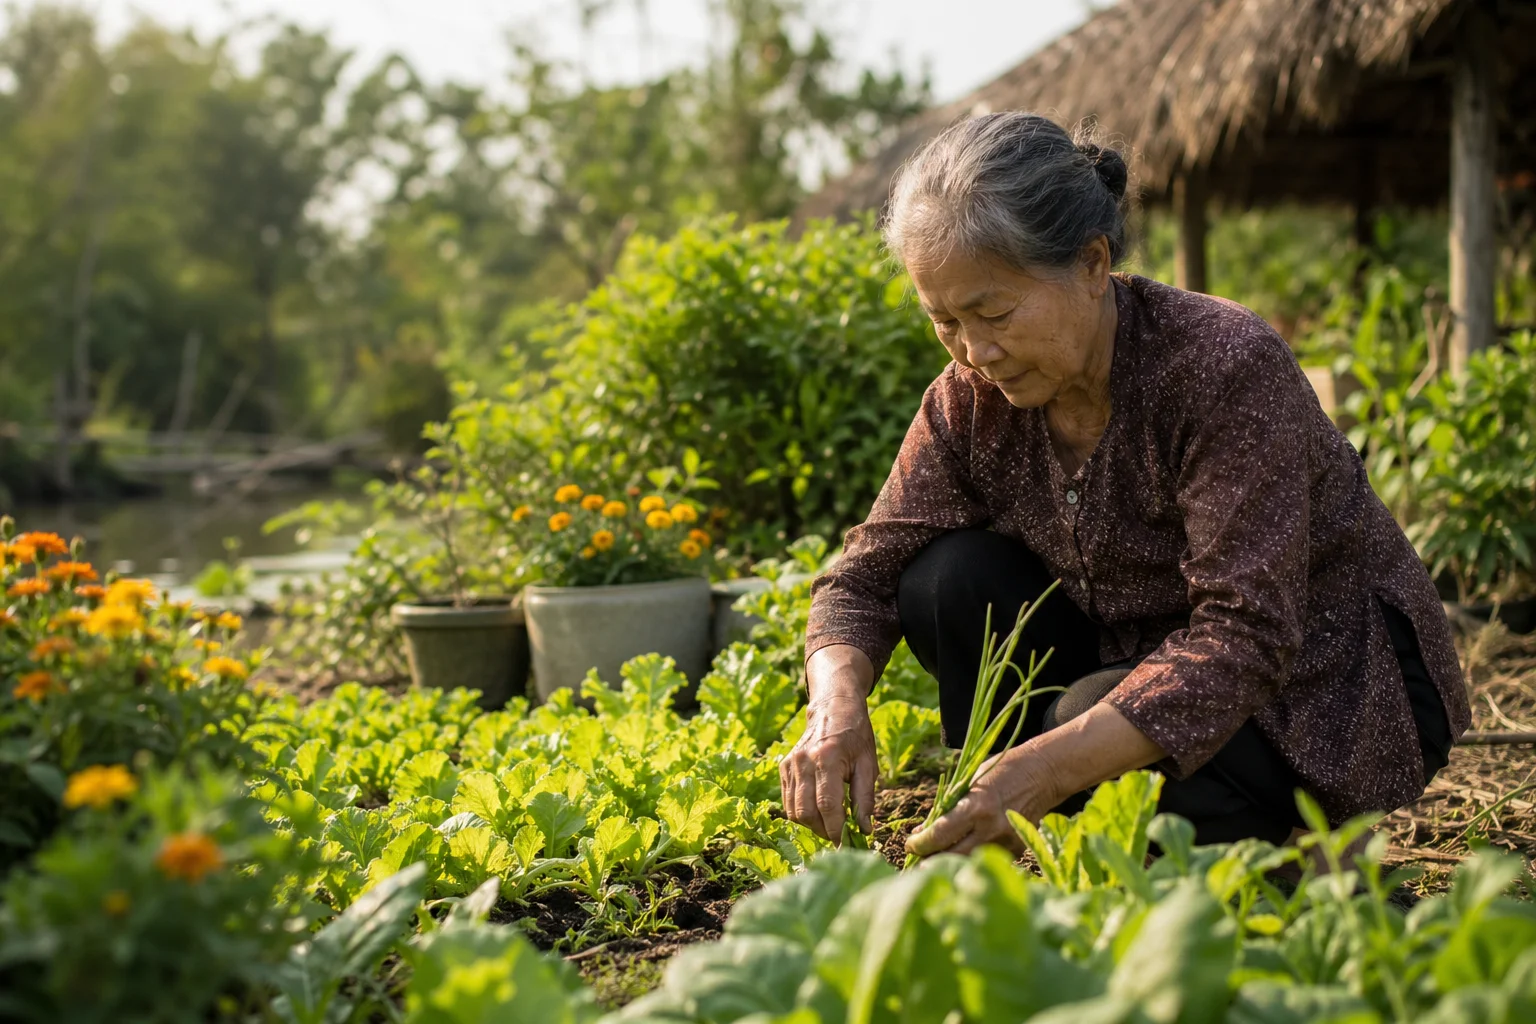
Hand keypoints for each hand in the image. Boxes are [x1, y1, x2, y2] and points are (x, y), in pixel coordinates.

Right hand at [780, 646, 877, 842]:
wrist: (833, 708)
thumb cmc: (855, 736)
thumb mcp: (868, 764)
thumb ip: (865, 797)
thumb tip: (864, 830)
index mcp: (827, 758)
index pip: (827, 805)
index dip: (835, 829)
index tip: (845, 842)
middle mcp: (803, 761)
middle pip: (805, 812)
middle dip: (822, 830)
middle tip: (838, 835)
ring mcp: (790, 764)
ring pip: (793, 810)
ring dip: (811, 824)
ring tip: (828, 823)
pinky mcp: (783, 767)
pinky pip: (787, 801)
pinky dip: (801, 813)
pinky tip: (817, 811)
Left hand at [905, 749, 1056, 857]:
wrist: (1041, 774)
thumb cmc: (1000, 771)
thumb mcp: (968, 782)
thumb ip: (946, 808)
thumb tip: (921, 831)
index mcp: (975, 807)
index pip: (939, 836)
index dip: (919, 845)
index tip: (910, 845)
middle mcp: (991, 828)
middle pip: (951, 857)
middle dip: (930, 860)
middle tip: (916, 861)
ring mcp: (1006, 841)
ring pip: (969, 862)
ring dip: (950, 862)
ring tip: (935, 860)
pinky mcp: (1017, 849)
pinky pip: (987, 858)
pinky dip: (973, 857)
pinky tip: (964, 853)